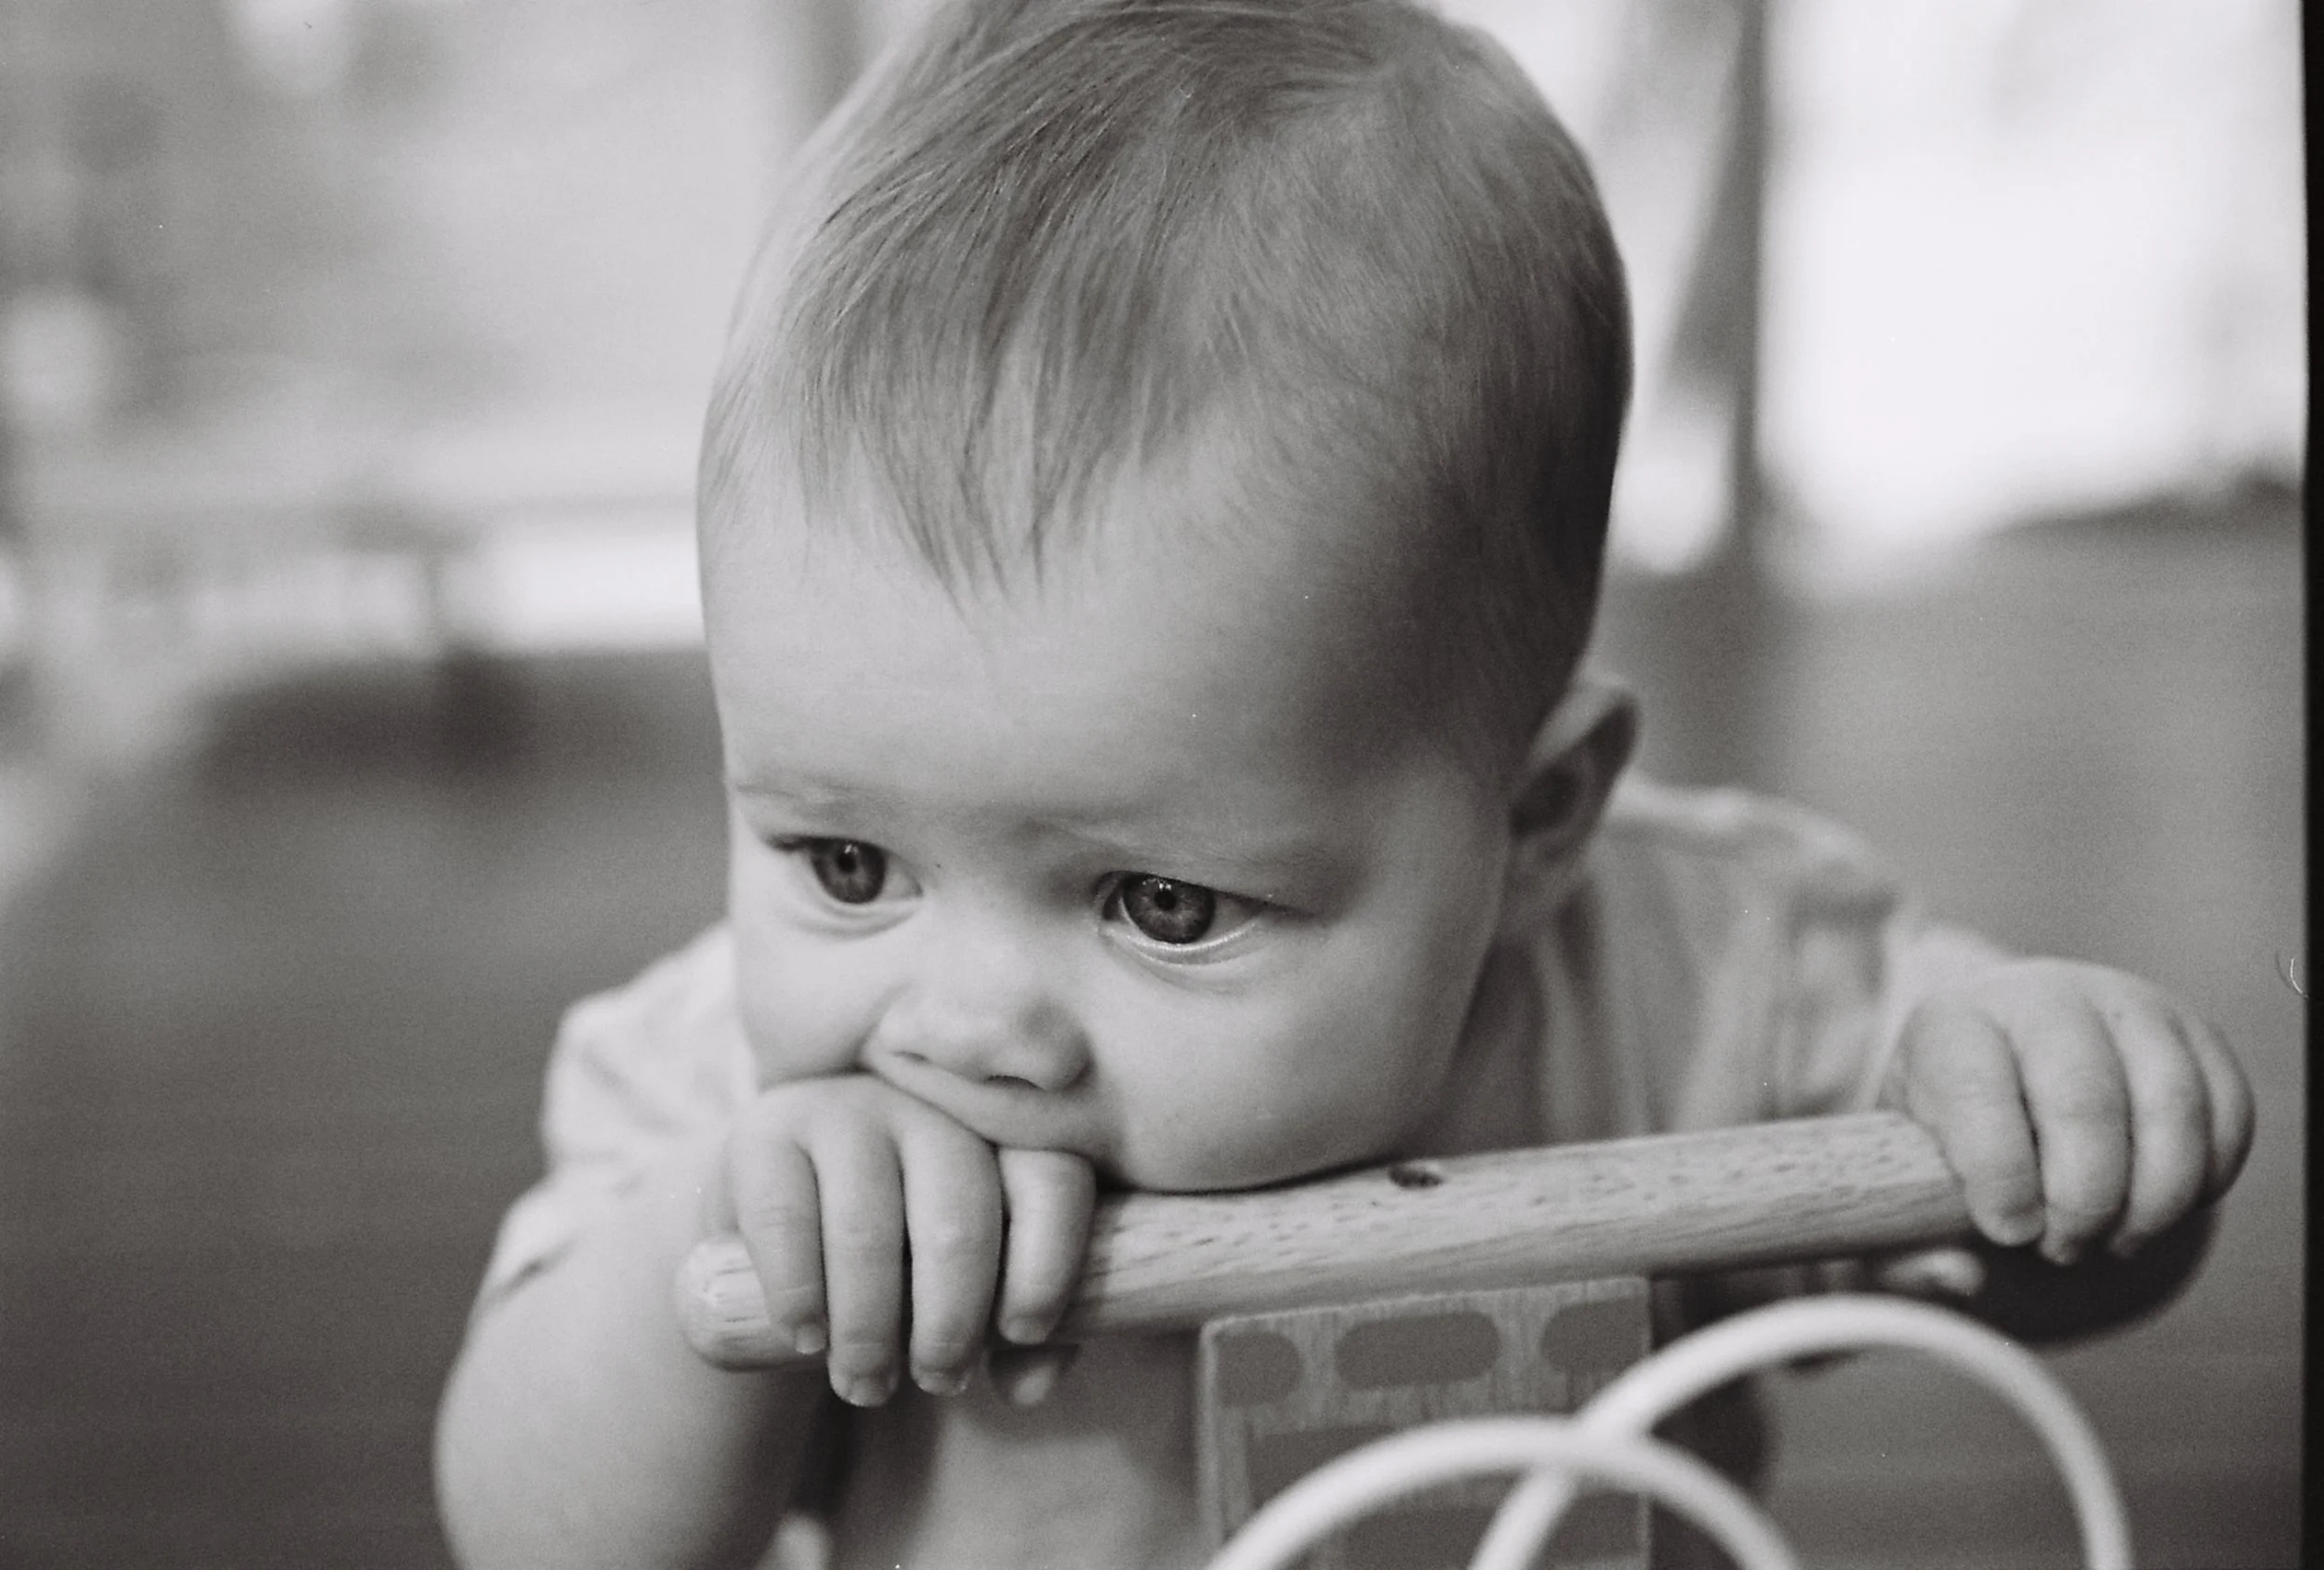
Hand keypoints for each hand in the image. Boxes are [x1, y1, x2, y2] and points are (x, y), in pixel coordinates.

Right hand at [707, 1074, 1094, 1406]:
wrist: (782, 1226)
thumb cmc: (904, 1263)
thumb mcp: (968, 1289)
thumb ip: (1017, 1335)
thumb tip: (1030, 1387)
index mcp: (1003, 1133)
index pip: (1052, 1180)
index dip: (1048, 1264)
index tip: (1023, 1334)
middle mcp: (931, 1107)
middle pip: (959, 1217)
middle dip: (951, 1320)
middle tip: (937, 1381)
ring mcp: (846, 1109)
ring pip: (868, 1228)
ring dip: (871, 1327)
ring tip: (868, 1385)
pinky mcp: (767, 1130)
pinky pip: (785, 1219)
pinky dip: (799, 1294)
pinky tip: (807, 1338)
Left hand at [1881, 959, 2252, 1268]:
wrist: (2014, 1081)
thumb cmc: (1954, 1143)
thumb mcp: (1906, 1188)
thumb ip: (1906, 1246)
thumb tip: (1958, 1277)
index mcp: (1952, 1024)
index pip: (1977, 1092)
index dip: (2000, 1178)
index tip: (2008, 1229)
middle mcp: (2042, 998)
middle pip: (2085, 1101)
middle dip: (2081, 1202)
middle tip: (2060, 1248)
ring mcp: (2128, 1010)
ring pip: (2171, 1110)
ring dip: (2150, 1203)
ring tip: (2110, 1239)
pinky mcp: (2197, 1037)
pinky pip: (2227, 1119)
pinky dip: (2200, 1187)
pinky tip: (2152, 1208)